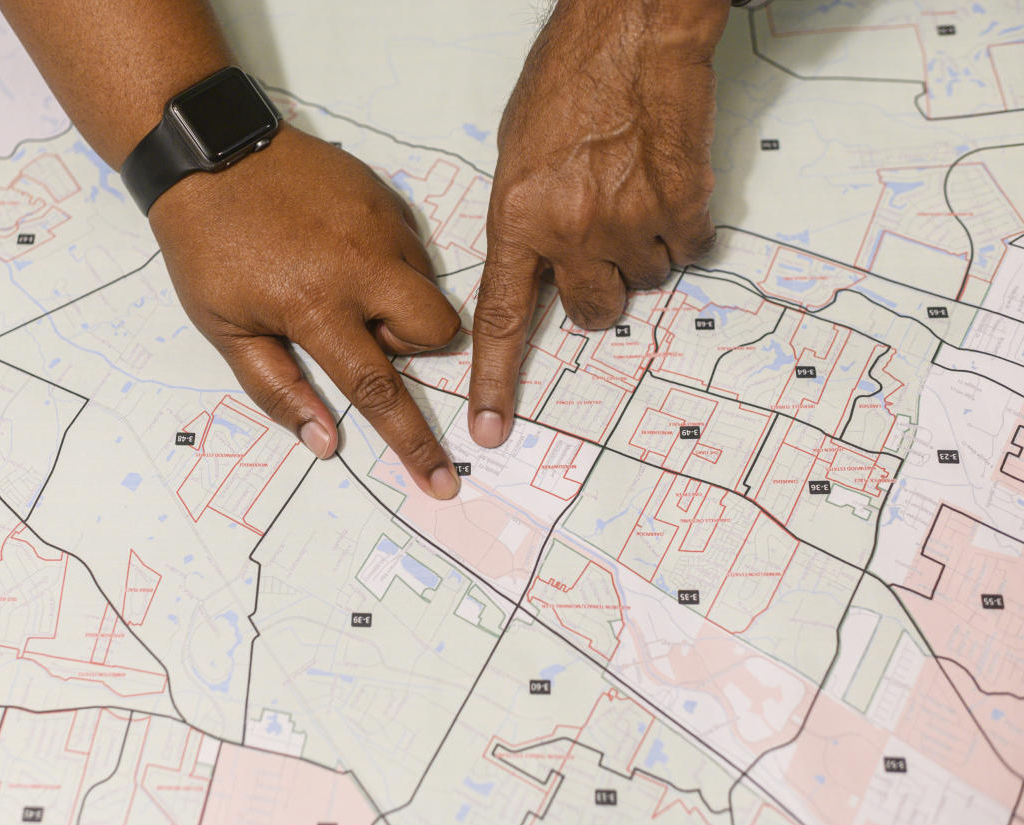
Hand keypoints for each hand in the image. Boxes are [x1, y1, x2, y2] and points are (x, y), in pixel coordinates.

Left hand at [150, 124, 462, 498]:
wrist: (208, 154)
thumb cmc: (207, 248)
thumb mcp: (224, 328)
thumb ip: (277, 388)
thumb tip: (325, 441)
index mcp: (316, 306)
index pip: (380, 390)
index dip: (414, 443)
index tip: (441, 480)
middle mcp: (361, 266)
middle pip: (437, 331)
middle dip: (415, 346)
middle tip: (363, 332)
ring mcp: (379, 225)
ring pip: (427, 287)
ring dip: (397, 304)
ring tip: (340, 285)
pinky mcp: (385, 196)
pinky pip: (414, 247)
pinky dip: (390, 264)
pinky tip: (343, 251)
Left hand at [468, 0, 729, 447]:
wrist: (629, 32)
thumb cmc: (569, 81)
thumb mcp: (518, 155)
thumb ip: (524, 219)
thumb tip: (536, 262)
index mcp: (518, 220)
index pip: (501, 318)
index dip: (496, 380)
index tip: (491, 428)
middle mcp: (570, 233)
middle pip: (591, 311)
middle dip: (598, 288)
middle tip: (601, 240)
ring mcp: (629, 224)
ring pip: (644, 280)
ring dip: (643, 249)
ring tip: (634, 189)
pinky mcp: (683, 208)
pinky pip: (690, 250)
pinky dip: (684, 226)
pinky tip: (668, 179)